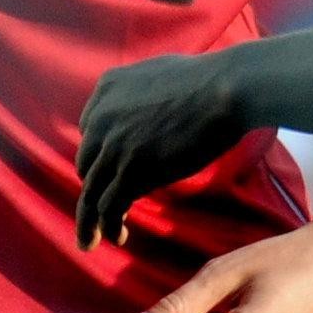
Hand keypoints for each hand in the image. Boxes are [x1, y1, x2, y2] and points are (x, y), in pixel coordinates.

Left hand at [77, 51, 251, 248]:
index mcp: (108, 88)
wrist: (225, 90)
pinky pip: (109, 206)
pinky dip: (108, 226)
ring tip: (90, 241)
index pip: (89, 131)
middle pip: (87, 164)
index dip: (99, 157)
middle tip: (96, 212)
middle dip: (93, 188)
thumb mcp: (158, 72)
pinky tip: (118, 237)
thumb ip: (140, 91)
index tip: (108, 175)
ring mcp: (114, 145)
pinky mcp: (132, 170)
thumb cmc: (208, 79)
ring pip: (91, 192)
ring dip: (89, 220)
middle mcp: (102, 117)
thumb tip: (146, 106)